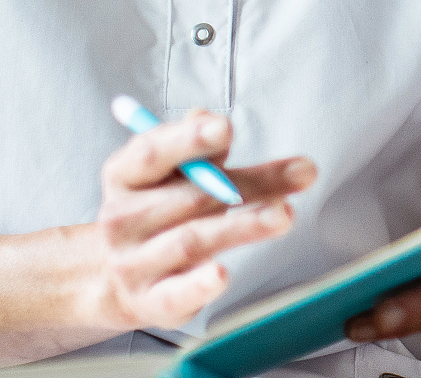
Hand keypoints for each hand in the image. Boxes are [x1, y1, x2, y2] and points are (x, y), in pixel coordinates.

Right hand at [86, 110, 318, 332]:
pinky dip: (199, 285)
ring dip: (242, 226)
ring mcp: (133, 262)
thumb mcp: (170, 174)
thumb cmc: (159, 213)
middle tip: (301, 174)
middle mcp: (122, 218)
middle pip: (190, 196)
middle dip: (248, 183)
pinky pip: (174, 294)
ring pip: (191, 240)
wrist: (119, 280)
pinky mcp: (150, 302)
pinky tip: (221, 275)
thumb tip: (209, 118)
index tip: (226, 128)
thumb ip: (199, 149)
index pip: (152, 153)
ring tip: (284, 215)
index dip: (187, 139)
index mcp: (125, 176)